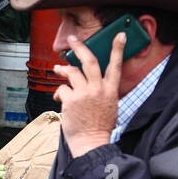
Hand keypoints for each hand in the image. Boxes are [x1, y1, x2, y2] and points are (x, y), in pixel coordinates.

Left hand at [54, 31, 122, 156]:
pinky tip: (58, 99)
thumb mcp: (109, 106)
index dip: (118, 49)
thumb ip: (102, 92)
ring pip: (72, 72)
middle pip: (90, 61)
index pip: (116, 66)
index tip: (120, 35)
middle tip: (72, 39)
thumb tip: (91, 83)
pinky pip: (62, 89)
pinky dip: (58, 93)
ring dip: (63, 68)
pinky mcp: (71, 100)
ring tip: (58, 68)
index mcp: (110, 91)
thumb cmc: (99, 127)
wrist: (91, 143)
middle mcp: (98, 89)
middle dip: (80, 47)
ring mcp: (84, 94)